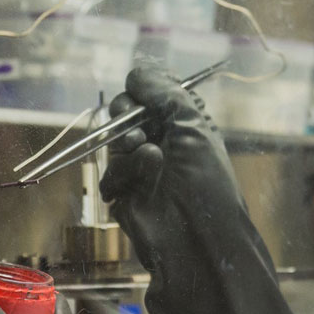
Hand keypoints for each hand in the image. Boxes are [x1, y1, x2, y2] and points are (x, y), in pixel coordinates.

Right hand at [100, 67, 307, 313]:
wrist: (194, 242)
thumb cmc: (204, 183)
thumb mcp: (192, 128)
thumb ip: (164, 94)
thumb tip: (137, 70)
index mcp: (186, 123)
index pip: (152, 93)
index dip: (143, 91)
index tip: (141, 93)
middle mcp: (164, 142)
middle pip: (125, 111)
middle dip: (126, 118)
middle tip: (139, 134)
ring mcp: (143, 169)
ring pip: (113, 142)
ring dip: (125, 152)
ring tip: (148, 167)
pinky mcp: (127, 194)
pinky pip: (109, 175)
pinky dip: (119, 180)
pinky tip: (135, 193)